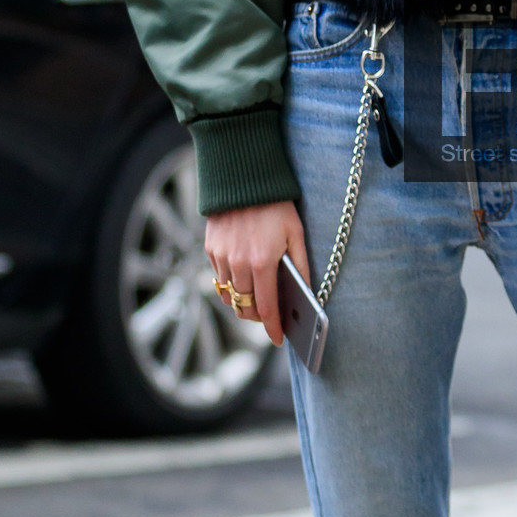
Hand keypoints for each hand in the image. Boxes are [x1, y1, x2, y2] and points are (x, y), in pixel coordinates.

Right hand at [205, 200, 308, 347]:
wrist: (244, 178)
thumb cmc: (276, 206)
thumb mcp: (296, 234)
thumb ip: (301, 266)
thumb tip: (307, 294)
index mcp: (262, 262)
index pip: (267, 307)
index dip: (272, 327)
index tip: (279, 338)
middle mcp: (238, 264)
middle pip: (245, 306)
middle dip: (258, 316)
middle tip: (269, 315)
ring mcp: (221, 257)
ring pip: (229, 296)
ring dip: (242, 302)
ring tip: (256, 298)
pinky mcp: (210, 249)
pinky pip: (218, 278)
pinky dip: (230, 285)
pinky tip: (242, 278)